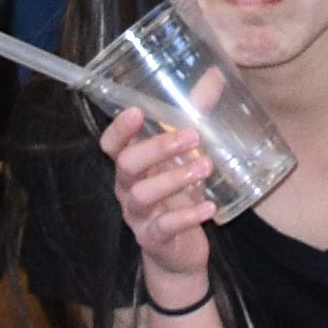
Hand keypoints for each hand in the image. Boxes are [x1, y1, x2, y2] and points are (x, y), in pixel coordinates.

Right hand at [98, 100, 223, 307]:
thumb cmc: (178, 194)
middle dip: (157, 148)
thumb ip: (196, 117)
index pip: (112, 144)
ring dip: (175, 179)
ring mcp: (138, 216)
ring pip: (143, 195)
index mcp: (131, 165)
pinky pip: (165, 227)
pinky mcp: (154, 239)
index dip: (120, 129)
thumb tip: (215, 76)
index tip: (137, 110)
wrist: (179, 252)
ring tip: (206, 166)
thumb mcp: (185, 157)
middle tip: (193, 136)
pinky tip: (209, 207)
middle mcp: (127, 188)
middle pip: (127, 164)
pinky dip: (187, 217)